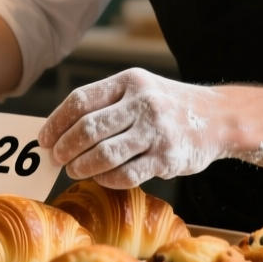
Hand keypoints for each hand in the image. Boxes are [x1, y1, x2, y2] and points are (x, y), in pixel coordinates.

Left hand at [40, 68, 225, 187]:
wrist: (218, 118)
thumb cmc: (167, 106)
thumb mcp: (139, 90)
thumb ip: (106, 104)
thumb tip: (59, 130)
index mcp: (130, 81)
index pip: (80, 101)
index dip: (56, 123)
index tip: (44, 139)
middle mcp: (143, 103)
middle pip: (88, 129)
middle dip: (65, 148)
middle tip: (56, 159)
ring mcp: (157, 131)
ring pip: (104, 154)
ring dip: (81, 166)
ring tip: (74, 170)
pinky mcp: (167, 158)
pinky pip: (126, 174)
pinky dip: (107, 180)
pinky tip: (101, 178)